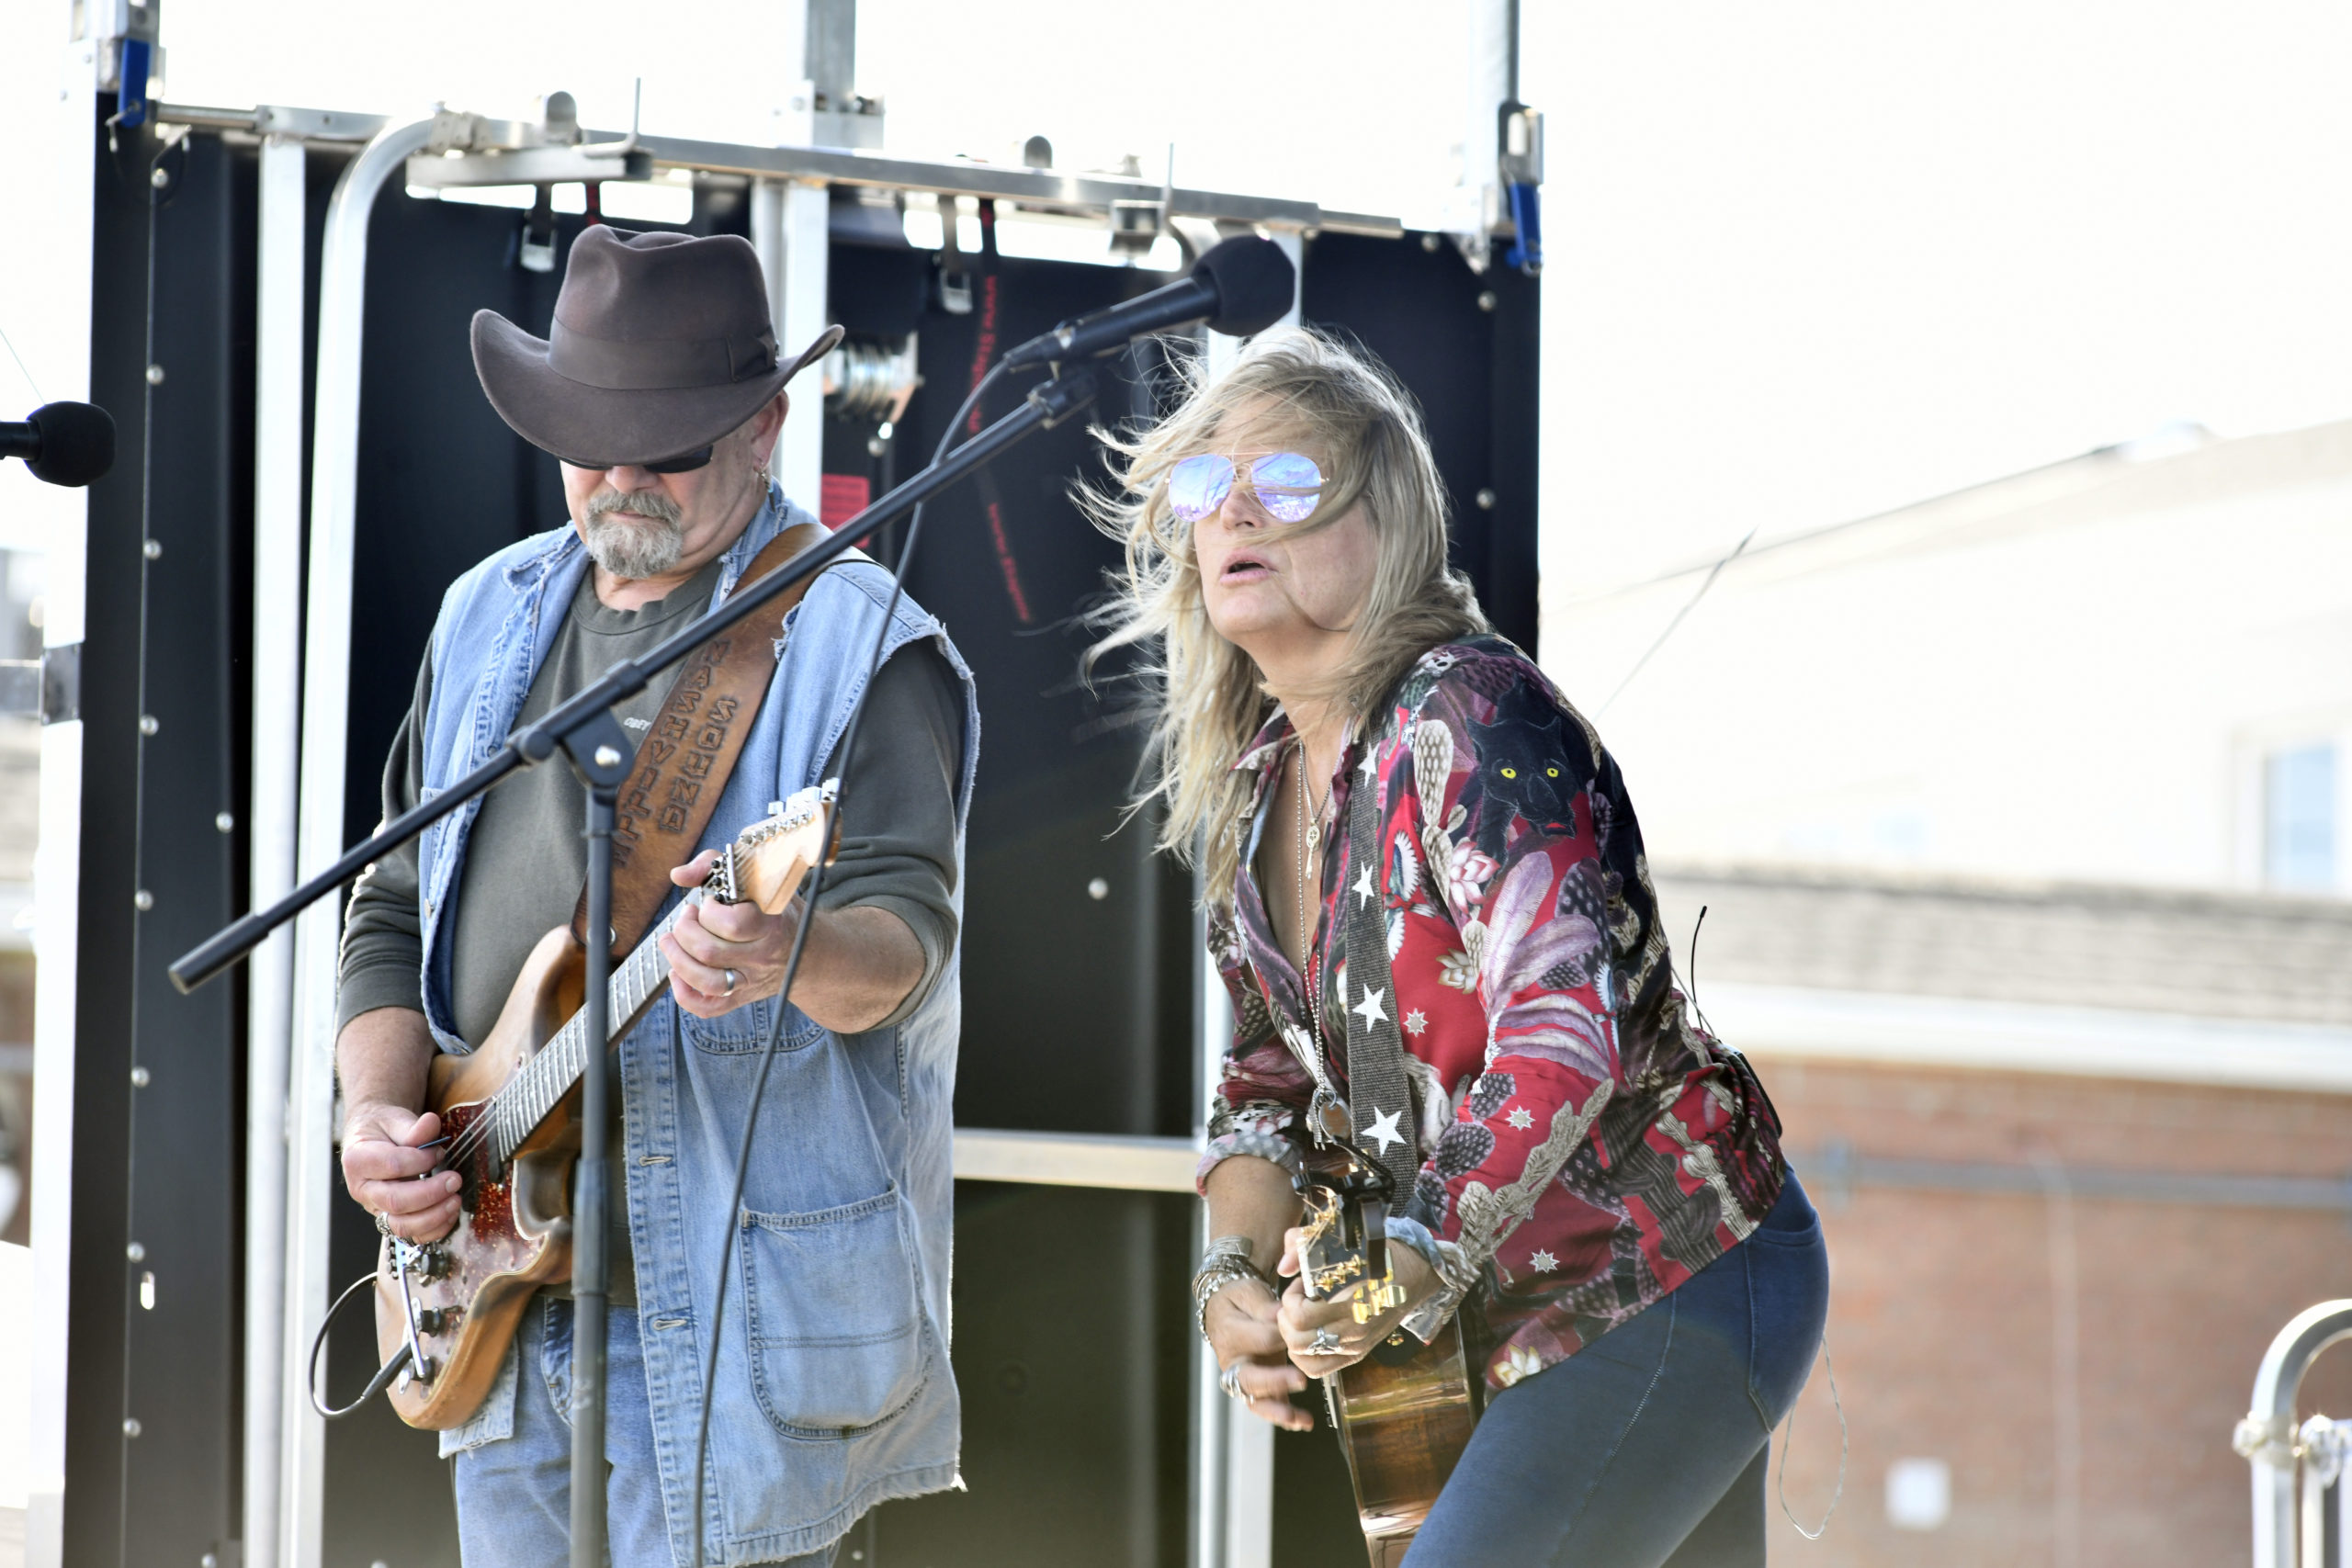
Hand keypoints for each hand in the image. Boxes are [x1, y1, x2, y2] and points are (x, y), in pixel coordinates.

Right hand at [341, 1102, 459, 1241]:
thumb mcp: (395, 1120)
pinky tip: (450, 1213)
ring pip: (401, 1225)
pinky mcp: (391, 1219)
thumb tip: (431, 1123)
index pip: (392, 1166)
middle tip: (454, 1180)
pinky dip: (434, 1230)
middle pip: (395, 1202)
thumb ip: (413, 1127)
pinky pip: (412, 1236)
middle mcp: (363, 1189)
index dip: (421, 1160)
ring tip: (455, 1200)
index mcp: (358, 1160)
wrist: (374, 1140)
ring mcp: (376, 1208)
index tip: (439, 1151)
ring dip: (434, 1216)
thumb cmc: (383, 1130)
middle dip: (430, 1193)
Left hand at [663, 850, 800, 1017]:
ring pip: (706, 980)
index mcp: (771, 926)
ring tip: (672, 940)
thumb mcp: (758, 879)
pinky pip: (709, 1007)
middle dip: (685, 930)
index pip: (734, 924)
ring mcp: (751, 981)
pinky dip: (685, 994)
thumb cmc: (778, 910)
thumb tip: (678, 875)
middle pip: (710, 951)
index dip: (711, 911)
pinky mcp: (741, 997)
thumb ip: (714, 865)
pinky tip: (677, 974)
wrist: (811, 952)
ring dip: (678, 959)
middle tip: (688, 916)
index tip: (710, 900)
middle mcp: (762, 957)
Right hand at [1204, 1277, 1313, 1431]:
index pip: (1262, 1339)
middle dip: (1276, 1381)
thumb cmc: (1239, 1300)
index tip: (1303, 1325)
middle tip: (1301, 1380)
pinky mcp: (1254, 1387)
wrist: (1224, 1311)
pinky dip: (1283, 1416)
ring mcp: (1242, 1378)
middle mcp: (1233, 1361)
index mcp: (1230, 1334)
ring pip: (1255, 1401)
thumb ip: (1264, 1306)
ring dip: (1279, 1411)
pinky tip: (1303, 1423)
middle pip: (1250, 1379)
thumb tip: (1282, 1314)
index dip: (1285, 1335)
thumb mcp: (1249, 1293)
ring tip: (1301, 1420)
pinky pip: (1265, 1405)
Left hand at [1275, 1225, 1436, 1374]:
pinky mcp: (1357, 1353)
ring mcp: (1356, 1345)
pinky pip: (1319, 1369)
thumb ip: (1305, 1245)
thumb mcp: (1343, 1240)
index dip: (1291, 1298)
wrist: (1414, 1275)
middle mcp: (1353, 1329)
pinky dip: (1304, 1355)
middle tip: (1298, 1300)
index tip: (1302, 1283)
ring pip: (1304, 1357)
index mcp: (1351, 1300)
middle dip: (1288, 1317)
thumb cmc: (1379, 1255)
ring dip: (1293, 1336)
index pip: (1301, 1316)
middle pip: (1298, 1340)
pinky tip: (1308, 1334)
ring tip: (1302, 1316)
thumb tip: (1284, 1267)